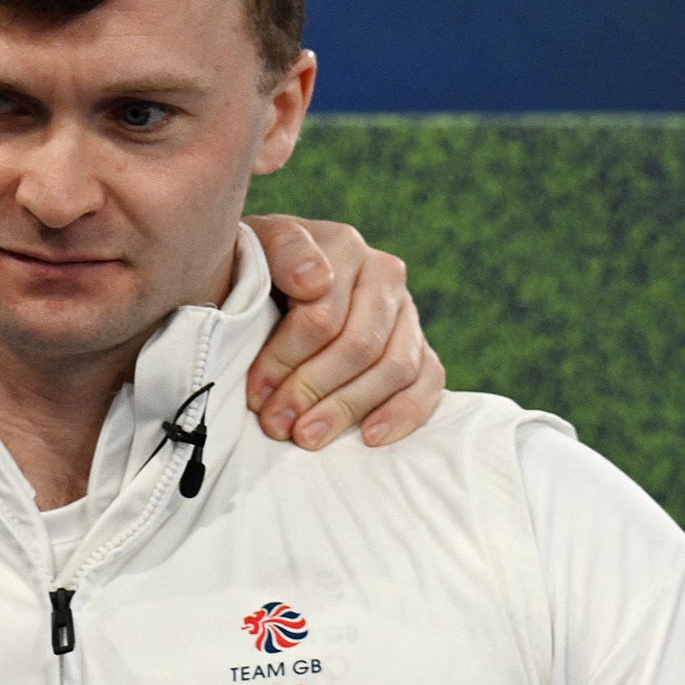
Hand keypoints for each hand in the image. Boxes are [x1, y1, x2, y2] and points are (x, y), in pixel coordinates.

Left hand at [243, 214, 444, 447]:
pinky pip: (429, 381)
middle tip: (278, 426)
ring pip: (394, 367)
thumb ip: (282, 251)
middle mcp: (384, 274)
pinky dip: (404, 412)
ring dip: (348, 408)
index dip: (286, 360)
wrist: (274, 276)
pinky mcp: (421, 346)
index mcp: (343, 247)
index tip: (256, 395)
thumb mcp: (255, 247)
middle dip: (313, 390)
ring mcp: (407, 312)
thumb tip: (314, 283)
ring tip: (308, 437)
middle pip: (359, 345)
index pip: (322, 315)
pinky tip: (371, 436)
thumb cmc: (258, 268)